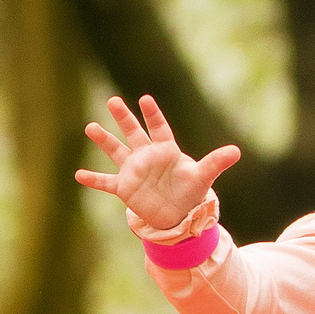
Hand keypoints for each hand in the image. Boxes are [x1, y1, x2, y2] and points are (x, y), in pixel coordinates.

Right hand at [74, 95, 240, 232]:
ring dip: (104, 141)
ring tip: (90, 127)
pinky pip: (106, 182)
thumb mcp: (203, 177)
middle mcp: (147, 156)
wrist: (176, 213)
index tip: (145, 99)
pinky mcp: (125, 188)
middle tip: (113, 100)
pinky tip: (78, 175)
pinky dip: (93, 180)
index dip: (153, 115)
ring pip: (116, 151)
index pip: (159, 128)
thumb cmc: (190, 191)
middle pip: (133, 133)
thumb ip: (215, 162)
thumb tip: (236, 151)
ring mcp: (134, 171)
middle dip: (124, 118)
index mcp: (166, 150)